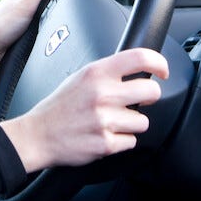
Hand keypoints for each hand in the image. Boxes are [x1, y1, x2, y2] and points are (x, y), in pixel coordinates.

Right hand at [0, 48, 168, 172]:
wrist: (38, 135)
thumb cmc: (59, 107)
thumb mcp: (80, 77)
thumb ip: (108, 72)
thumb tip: (138, 69)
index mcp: (96, 73)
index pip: (140, 58)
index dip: (159, 62)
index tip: (162, 71)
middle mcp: (102, 94)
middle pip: (151, 91)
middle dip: (149, 98)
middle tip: (138, 101)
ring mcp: (105, 120)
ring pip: (143, 121)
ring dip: (132, 124)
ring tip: (112, 122)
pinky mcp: (106, 143)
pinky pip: (131, 141)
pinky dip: (122, 141)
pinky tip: (105, 135)